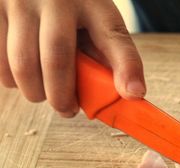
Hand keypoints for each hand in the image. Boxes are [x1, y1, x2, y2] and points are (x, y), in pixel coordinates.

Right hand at [0, 0, 144, 117]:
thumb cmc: (72, 7)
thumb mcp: (95, 20)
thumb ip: (108, 52)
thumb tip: (125, 94)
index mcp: (93, 2)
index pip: (114, 37)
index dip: (126, 68)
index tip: (133, 94)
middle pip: (57, 60)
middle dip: (61, 97)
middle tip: (67, 109)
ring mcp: (20, 1)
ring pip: (23, 65)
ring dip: (34, 91)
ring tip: (44, 92)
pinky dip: (10, 78)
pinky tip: (25, 75)